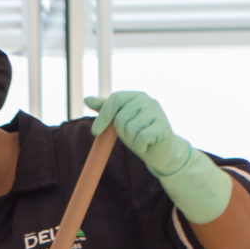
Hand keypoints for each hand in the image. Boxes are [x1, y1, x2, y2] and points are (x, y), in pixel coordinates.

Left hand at [85, 90, 231, 223]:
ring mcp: (157, 113)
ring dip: (132, 140)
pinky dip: (140, 146)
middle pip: (121, 117)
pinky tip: (147, 145)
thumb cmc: (138, 133)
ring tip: (141, 140)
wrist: (160, 151)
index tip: (95, 132)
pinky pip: (141, 138)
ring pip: (130, 128)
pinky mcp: (163, 127)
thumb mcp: (119, 121)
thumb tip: (86, 99)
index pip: (115, 99)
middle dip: (122, 132)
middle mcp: (147, 101)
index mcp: (136, 96)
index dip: (103, 116)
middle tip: (133, 136)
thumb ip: (105, 110)